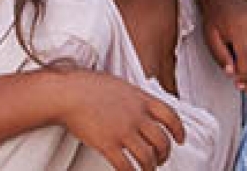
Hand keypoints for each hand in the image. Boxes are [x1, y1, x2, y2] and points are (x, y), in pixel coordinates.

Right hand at [58, 70, 184, 170]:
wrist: (65, 93)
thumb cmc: (85, 86)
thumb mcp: (117, 84)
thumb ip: (132, 96)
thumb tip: (138, 105)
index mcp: (140, 98)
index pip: (170, 116)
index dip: (179, 130)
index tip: (180, 139)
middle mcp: (136, 115)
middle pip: (162, 141)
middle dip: (164, 154)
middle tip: (160, 159)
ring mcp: (123, 130)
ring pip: (148, 157)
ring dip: (150, 167)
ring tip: (146, 170)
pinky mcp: (109, 144)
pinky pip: (127, 166)